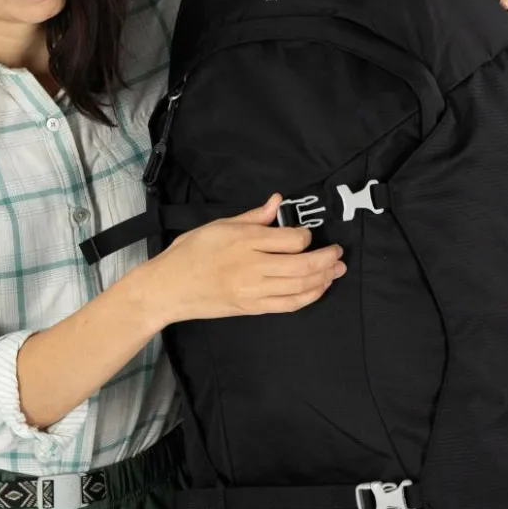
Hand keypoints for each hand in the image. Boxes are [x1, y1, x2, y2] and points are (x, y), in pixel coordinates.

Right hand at [142, 192, 346, 323]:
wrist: (168, 288)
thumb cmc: (189, 253)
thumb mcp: (218, 225)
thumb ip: (252, 216)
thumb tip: (276, 201)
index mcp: (243, 241)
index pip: (291, 240)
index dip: (306, 236)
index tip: (307, 234)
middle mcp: (251, 267)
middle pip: (303, 264)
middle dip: (328, 259)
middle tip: (339, 253)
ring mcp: (253, 290)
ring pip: (301, 286)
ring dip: (324, 278)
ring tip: (336, 270)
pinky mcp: (252, 307)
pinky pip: (289, 304)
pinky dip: (309, 296)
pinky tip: (319, 288)